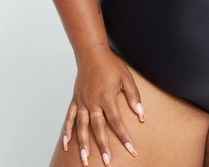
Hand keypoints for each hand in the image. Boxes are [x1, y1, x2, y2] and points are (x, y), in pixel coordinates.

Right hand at [62, 47, 144, 164]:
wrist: (92, 53)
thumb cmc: (111, 64)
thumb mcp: (127, 77)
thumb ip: (133, 96)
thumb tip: (141, 114)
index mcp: (107, 98)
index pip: (117, 122)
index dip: (124, 137)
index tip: (131, 150)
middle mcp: (93, 102)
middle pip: (98, 129)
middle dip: (103, 147)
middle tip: (107, 163)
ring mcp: (82, 102)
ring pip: (81, 128)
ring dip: (83, 145)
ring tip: (85, 161)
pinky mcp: (76, 100)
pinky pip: (70, 118)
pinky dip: (67, 132)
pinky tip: (67, 145)